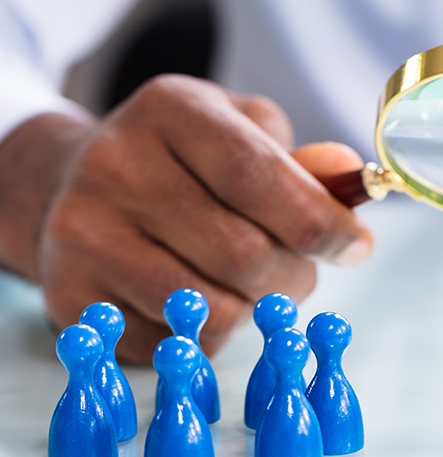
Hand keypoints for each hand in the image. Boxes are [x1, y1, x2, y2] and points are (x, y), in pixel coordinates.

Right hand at [0, 74, 372, 362]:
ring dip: (257, 310)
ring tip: (252, 284)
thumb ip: (302, 163)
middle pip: (244, 254)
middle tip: (301, 270)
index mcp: (170, 111)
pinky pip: (177, 345)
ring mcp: (83, 235)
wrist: (73, 184)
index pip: (257, 177)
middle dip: (296, 275)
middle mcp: (115, 166)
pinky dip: (210, 336)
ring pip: (215, 311)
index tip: (355, 246)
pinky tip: (201, 299)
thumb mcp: (243, 133)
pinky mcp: (72, 296)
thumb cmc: (183, 161)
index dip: (320, 223)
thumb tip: (349, 179)